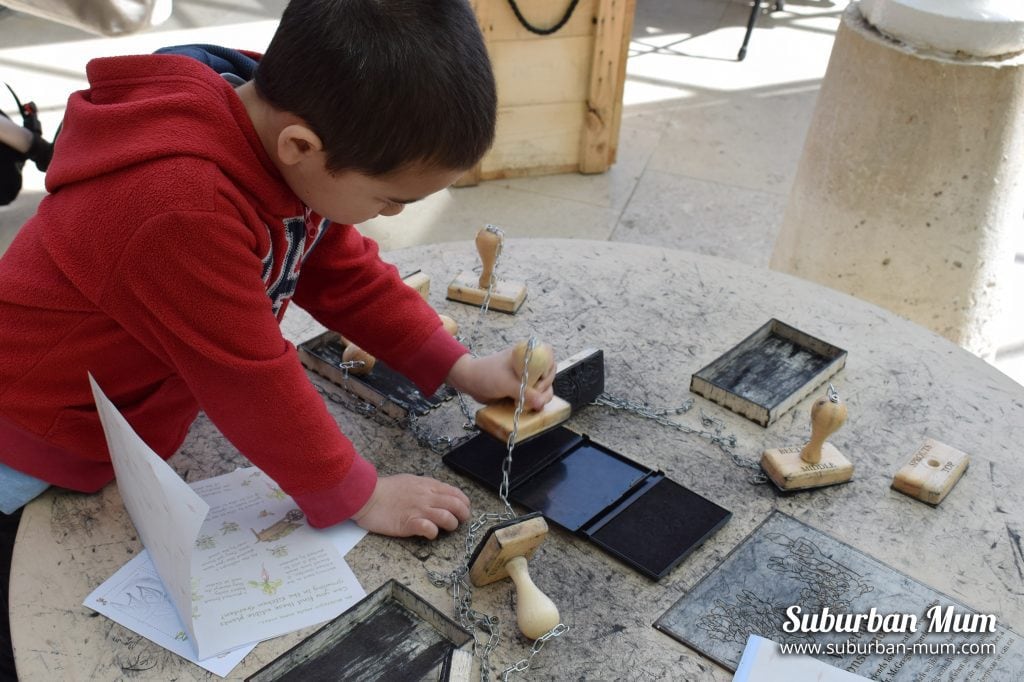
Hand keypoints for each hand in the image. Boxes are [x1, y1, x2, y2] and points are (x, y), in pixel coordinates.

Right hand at [351, 474, 470, 538]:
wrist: (366, 495)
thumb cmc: (386, 489)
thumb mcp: (411, 481)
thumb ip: (426, 487)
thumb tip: (438, 493)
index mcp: (428, 485)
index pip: (456, 493)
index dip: (464, 503)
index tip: (464, 510)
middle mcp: (427, 496)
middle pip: (456, 505)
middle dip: (464, 515)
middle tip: (460, 521)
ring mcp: (419, 510)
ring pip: (447, 517)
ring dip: (451, 525)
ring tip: (446, 529)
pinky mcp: (409, 523)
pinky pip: (430, 529)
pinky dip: (434, 533)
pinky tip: (430, 533)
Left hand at [446, 345, 555, 410]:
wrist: (469, 382)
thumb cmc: (485, 375)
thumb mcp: (507, 384)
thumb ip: (525, 393)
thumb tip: (541, 403)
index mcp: (526, 354)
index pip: (549, 357)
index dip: (549, 371)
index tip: (540, 383)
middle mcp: (528, 363)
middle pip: (548, 375)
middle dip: (544, 389)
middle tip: (534, 399)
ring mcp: (525, 376)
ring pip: (543, 387)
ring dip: (539, 397)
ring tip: (527, 404)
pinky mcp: (521, 387)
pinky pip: (533, 394)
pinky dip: (532, 401)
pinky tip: (524, 406)